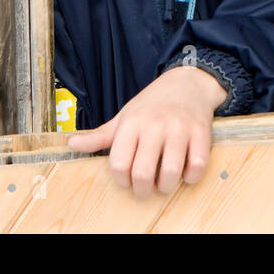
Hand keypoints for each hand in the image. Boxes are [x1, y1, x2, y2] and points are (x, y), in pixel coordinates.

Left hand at [67, 65, 226, 197]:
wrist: (188, 83)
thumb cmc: (152, 104)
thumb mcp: (125, 116)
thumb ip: (100, 135)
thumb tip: (71, 145)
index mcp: (132, 123)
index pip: (119, 164)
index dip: (122, 180)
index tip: (127, 180)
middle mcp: (155, 125)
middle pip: (143, 172)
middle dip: (143, 190)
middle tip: (145, 188)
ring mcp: (180, 129)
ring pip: (171, 172)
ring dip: (166, 186)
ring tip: (164, 184)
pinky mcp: (201, 132)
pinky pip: (197, 165)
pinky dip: (191, 177)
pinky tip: (185, 173)